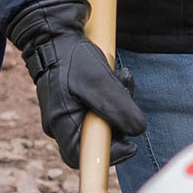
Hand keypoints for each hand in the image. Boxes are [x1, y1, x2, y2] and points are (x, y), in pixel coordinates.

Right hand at [8, 0, 147, 162]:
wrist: (55, 33)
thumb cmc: (72, 57)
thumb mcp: (98, 81)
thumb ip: (118, 108)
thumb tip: (137, 130)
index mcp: (61, 124)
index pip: (82, 158)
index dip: (110, 156)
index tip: (131, 143)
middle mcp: (63, 124)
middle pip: (98, 139)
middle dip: (119, 120)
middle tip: (125, 92)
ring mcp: (70, 113)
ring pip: (104, 121)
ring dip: (119, 102)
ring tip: (120, 77)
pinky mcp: (78, 101)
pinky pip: (102, 107)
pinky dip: (114, 95)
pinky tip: (116, 75)